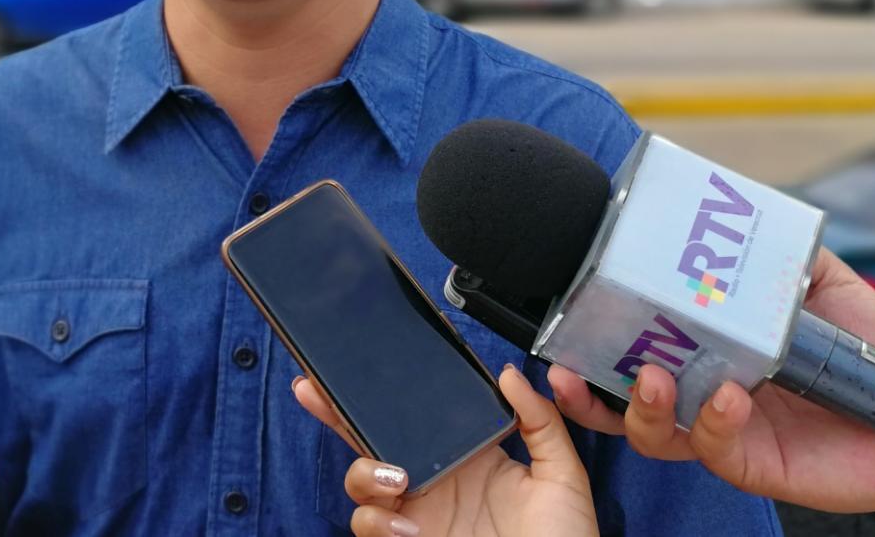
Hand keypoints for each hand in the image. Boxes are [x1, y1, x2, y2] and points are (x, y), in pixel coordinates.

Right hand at [293, 364, 597, 536]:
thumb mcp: (561, 474)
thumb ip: (539, 420)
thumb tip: (509, 373)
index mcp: (463, 453)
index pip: (414, 412)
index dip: (383, 387)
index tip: (362, 356)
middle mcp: (432, 478)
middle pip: (369, 437)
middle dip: (334, 409)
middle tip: (313, 387)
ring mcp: (416, 515)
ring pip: (360, 481)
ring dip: (365, 471)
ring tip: (395, 479)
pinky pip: (369, 526)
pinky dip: (377, 521)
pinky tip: (406, 525)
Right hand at [548, 246, 874, 512]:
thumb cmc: (871, 349)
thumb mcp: (820, 282)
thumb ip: (778, 251)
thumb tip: (736, 210)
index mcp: (703, 348)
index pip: (633, 344)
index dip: (591, 338)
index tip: (565, 316)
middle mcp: (699, 390)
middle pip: (621, 398)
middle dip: (584, 389)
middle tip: (570, 368)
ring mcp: (721, 429)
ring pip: (652, 434)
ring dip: (638, 408)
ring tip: (649, 379)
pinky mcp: (752, 462)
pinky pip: (714, 448)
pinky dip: (711, 422)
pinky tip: (727, 396)